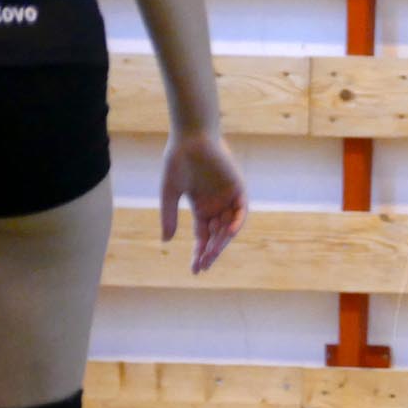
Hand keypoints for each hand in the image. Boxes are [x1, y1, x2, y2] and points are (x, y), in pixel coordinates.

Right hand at [160, 133, 247, 273]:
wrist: (190, 138)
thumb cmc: (178, 162)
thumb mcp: (170, 193)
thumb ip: (169, 216)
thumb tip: (166, 241)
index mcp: (202, 209)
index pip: (203, 237)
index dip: (200, 253)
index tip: (195, 270)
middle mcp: (217, 206)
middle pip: (217, 236)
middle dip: (211, 252)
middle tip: (204, 266)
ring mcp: (228, 198)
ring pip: (228, 227)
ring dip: (222, 241)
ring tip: (211, 254)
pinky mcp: (238, 188)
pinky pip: (241, 210)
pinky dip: (237, 222)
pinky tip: (228, 234)